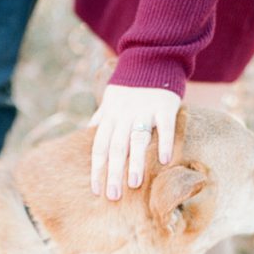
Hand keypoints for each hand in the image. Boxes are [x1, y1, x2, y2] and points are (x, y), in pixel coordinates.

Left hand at [90, 84, 180, 199]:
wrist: (152, 58)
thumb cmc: (130, 85)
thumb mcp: (111, 99)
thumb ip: (101, 117)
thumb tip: (88, 132)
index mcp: (110, 116)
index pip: (100, 146)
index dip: (97, 169)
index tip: (97, 191)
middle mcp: (124, 115)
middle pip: (116, 147)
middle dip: (114, 173)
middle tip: (113, 196)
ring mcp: (145, 110)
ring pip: (138, 138)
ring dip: (136, 161)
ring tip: (134, 184)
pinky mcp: (165, 105)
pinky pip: (165, 126)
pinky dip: (165, 142)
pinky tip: (166, 161)